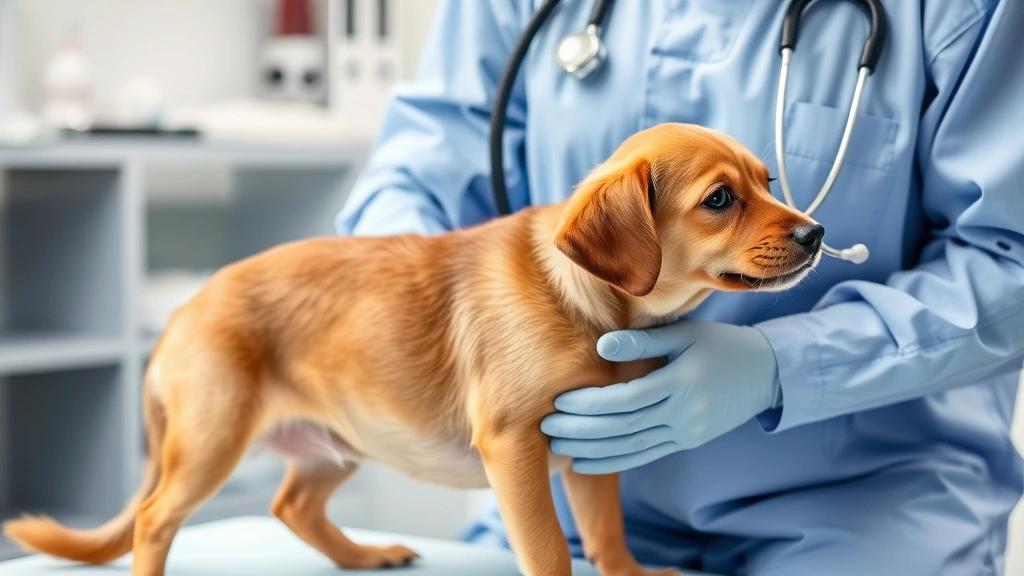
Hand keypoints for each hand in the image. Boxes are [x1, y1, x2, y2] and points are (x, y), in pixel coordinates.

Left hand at [541, 321, 780, 474]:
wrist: (766, 373)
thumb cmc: (719, 343)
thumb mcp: (684, 333)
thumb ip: (642, 343)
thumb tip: (601, 347)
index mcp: (682, 381)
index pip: (625, 400)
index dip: (589, 404)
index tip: (558, 400)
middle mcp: (684, 413)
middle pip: (622, 428)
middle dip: (580, 430)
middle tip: (544, 427)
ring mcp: (686, 432)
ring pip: (631, 448)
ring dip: (590, 450)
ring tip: (556, 447)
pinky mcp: (686, 442)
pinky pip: (644, 456)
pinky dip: (612, 461)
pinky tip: (583, 462)